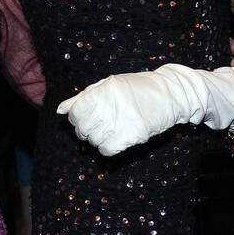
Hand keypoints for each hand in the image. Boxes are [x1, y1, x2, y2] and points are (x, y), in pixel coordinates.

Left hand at [57, 71, 179, 156]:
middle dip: (85, 129)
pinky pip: (107, 150)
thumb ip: (83, 96)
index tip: (84, 116)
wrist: (172, 93)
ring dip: (97, 139)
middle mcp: (110, 105)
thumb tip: (60, 110)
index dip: (76, 116)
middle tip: (98, 125)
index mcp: (104, 90)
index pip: (75, 111)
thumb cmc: (139, 88)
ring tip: (109, 130)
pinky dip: (108, 148)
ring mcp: (121, 121)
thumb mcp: (110, 84)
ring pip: (93, 141)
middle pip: (82, 128)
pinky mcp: (133, 135)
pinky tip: (116, 139)